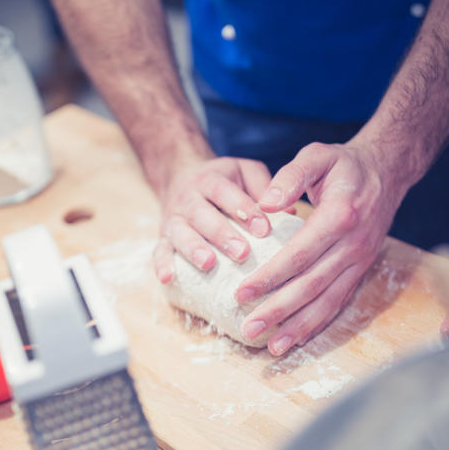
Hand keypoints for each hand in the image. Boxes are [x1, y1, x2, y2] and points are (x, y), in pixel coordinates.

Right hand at [154, 156, 272, 282]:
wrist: (180, 175)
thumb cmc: (223, 181)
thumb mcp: (244, 171)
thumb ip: (264, 186)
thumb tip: (290, 213)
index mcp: (210, 180)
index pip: (225, 193)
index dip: (243, 210)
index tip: (263, 229)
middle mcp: (189, 198)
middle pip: (203, 215)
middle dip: (222, 234)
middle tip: (242, 253)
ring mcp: (174, 218)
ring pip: (180, 233)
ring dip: (193, 249)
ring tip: (208, 264)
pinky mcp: (163, 236)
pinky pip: (158, 250)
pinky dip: (161, 264)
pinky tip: (167, 278)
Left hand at [236, 142, 403, 355]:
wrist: (386, 172)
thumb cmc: (344, 165)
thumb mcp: (317, 155)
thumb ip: (290, 177)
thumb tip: (263, 203)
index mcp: (338, 217)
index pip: (298, 255)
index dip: (269, 276)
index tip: (241, 292)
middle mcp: (352, 245)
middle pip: (311, 285)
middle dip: (278, 310)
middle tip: (249, 327)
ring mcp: (359, 261)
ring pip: (327, 301)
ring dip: (299, 327)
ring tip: (272, 346)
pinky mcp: (361, 270)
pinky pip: (338, 302)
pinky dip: (318, 324)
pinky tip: (297, 338)